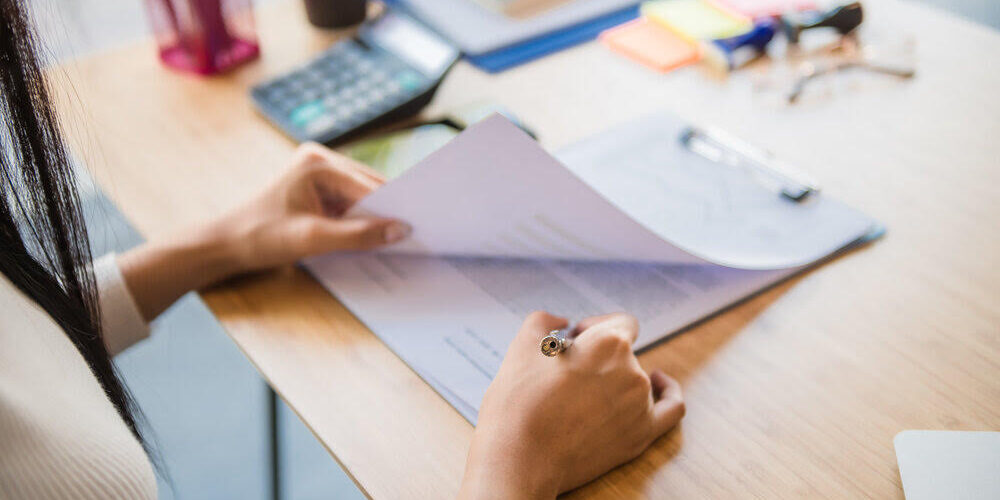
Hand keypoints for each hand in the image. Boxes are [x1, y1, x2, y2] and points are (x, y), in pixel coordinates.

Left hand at [204, 142, 409, 275]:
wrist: (226, 244)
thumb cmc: (261, 237)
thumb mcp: (312, 239)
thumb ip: (357, 235)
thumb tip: (400, 230)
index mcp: (318, 162)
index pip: (367, 187)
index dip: (393, 208)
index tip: (420, 226)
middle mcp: (321, 159)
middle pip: (370, 187)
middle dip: (389, 210)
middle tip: (417, 233)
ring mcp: (320, 172)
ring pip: (363, 194)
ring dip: (377, 215)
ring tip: (399, 236)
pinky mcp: (318, 187)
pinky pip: (351, 201)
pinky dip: (362, 218)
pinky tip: (374, 234)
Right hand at [459, 312, 684, 498]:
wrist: (520, 459)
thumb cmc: (519, 403)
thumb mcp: (523, 344)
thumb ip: (546, 320)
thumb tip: (563, 322)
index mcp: (609, 343)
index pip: (619, 323)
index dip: (596, 328)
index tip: (576, 341)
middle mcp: (632, 371)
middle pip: (623, 352)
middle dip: (596, 358)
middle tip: (565, 376)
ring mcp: (640, 405)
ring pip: (635, 378)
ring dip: (613, 379)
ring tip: (581, 395)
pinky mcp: (641, 435)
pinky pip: (672, 407)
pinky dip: (669, 392)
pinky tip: (661, 383)